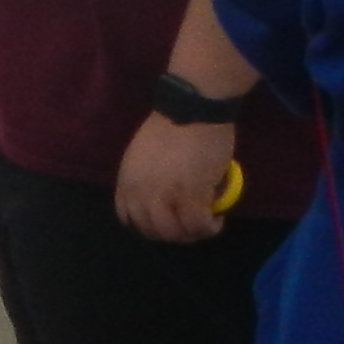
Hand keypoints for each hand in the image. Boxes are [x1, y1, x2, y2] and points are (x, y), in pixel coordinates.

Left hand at [114, 109, 238, 244]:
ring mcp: (165, 195)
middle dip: (173, 235)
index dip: (148, 225)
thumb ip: (146, 176)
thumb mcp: (143, 155)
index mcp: (127, 181)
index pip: (128, 217)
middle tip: (191, 226)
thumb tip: (161, 192)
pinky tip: (217, 220)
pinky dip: (209, 228)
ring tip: (206, 224)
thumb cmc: (173, 125)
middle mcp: (141, 192)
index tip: (167, 221)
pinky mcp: (192, 195)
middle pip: (152, 231)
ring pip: (175, 233)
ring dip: (191, 234)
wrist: (192, 109)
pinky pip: (198, 225)